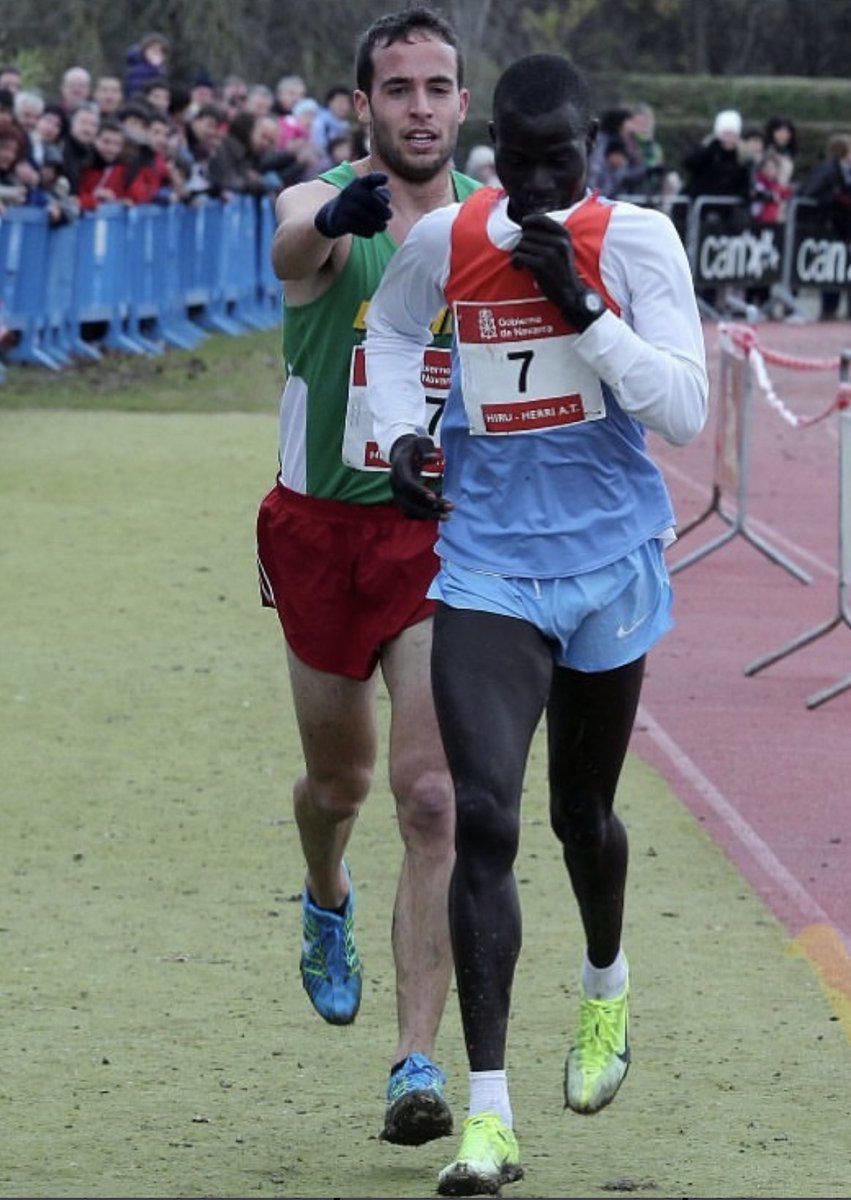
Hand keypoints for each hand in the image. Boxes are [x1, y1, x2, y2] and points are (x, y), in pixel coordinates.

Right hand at [314, 171, 391, 238]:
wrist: (333, 216)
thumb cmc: (358, 204)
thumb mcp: (368, 195)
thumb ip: (382, 195)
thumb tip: (386, 198)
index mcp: (359, 183)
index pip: (369, 179)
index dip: (377, 178)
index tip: (386, 178)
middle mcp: (350, 192)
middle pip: (370, 200)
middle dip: (383, 210)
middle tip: (389, 215)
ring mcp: (345, 207)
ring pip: (368, 218)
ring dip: (379, 224)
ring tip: (382, 226)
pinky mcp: (343, 222)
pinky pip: (363, 229)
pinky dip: (370, 232)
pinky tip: (370, 231)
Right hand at [389, 434, 452, 520]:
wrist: (401, 454)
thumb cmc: (414, 447)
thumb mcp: (420, 442)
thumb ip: (427, 448)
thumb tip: (435, 457)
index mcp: (399, 468)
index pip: (407, 483)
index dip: (419, 491)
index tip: (434, 497)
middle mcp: (395, 483)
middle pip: (409, 502)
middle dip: (428, 508)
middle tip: (450, 509)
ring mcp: (397, 493)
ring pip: (410, 510)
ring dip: (428, 515)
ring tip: (447, 516)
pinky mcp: (402, 499)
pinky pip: (411, 512)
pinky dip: (424, 516)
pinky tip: (440, 514)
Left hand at [511, 213, 598, 329]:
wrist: (570, 293)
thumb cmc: (561, 270)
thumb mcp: (563, 248)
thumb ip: (549, 235)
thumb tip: (524, 223)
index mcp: (564, 235)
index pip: (541, 219)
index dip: (528, 221)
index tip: (523, 227)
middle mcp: (559, 241)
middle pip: (527, 234)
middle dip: (521, 244)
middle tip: (523, 255)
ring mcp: (550, 253)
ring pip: (521, 244)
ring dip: (517, 254)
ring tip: (521, 263)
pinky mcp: (541, 265)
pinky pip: (519, 256)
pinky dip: (515, 262)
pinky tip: (519, 268)